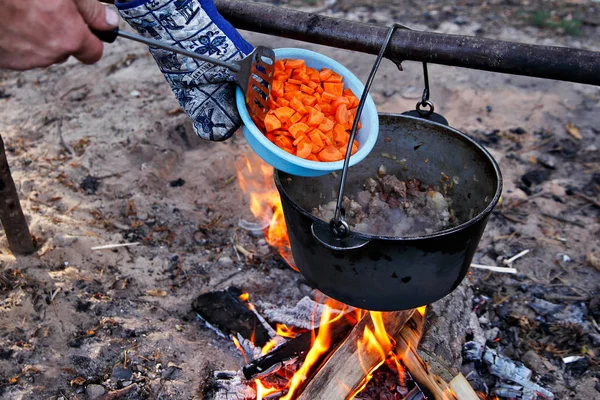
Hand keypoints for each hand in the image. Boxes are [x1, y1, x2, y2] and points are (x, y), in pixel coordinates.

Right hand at [0, 0, 118, 69]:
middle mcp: (50, 53)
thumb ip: (91, 8)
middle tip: (48, 10)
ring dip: (39, 36)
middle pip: (67, 51)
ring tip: (24, 11)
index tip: (87, 28)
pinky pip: (21, 52)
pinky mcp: (6, 60)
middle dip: (63, 34)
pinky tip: (10, 20)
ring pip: (43, 51)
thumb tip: (109, 22)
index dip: (92, 39)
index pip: (94, 52)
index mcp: (69, 36)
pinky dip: (19, 39)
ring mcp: (26, 59)